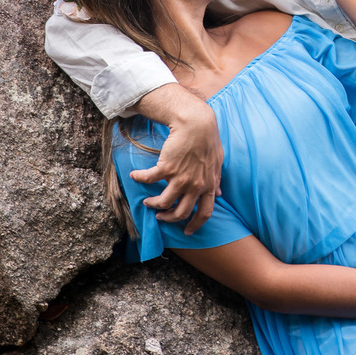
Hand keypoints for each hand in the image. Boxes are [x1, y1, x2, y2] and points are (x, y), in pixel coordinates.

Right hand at [128, 100, 222, 234]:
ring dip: (152, 204)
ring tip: (147, 201)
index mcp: (209, 185)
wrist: (196, 123)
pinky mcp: (166, 168)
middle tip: (161, 216)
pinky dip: (139, 178)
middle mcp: (195, 185)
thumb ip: (216, 180)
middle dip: (169, 218)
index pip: (204, 213)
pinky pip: (148, 180)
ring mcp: (180, 178)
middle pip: (181, 213)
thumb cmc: (208, 141)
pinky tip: (135, 175)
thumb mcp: (217, 162)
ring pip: (163, 202)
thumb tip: (219, 194)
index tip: (188, 232)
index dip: (195, 225)